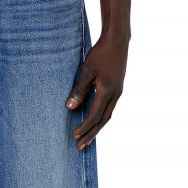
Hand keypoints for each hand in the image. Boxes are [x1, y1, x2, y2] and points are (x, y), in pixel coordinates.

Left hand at [66, 34, 128, 149]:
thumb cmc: (100, 54)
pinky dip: (101, 118)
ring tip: (86, 138)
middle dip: (91, 134)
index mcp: (107, 91)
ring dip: (97, 128)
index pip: (94, 116)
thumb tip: (69, 107)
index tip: (74, 136)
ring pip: (107, 116)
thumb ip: (78, 89)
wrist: (117, 41)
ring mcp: (118, 92)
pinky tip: (94, 121)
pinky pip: (109, 108)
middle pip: (103, 121)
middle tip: (80, 146)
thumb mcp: (86, 70)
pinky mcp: (117, 88)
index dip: (84, 127)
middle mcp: (115, 95)